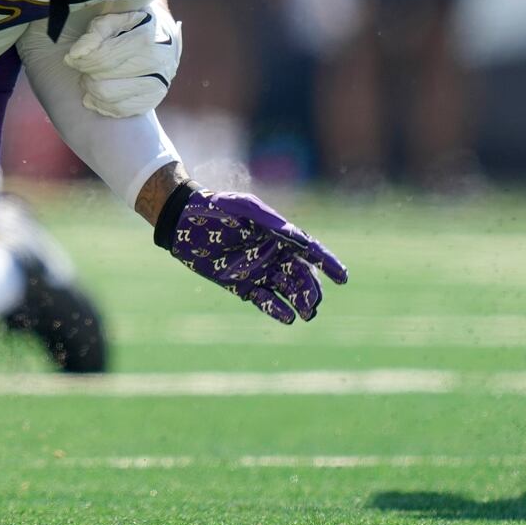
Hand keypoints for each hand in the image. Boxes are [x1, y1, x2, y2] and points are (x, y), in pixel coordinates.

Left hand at [63, 5, 180, 117]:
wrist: (158, 34)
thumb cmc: (127, 26)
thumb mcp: (110, 19)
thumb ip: (94, 34)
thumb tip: (76, 55)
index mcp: (146, 36)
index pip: (103, 59)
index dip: (81, 61)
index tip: (72, 57)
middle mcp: (156, 61)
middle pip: (103, 81)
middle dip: (86, 74)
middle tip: (85, 67)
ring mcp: (159, 82)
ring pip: (109, 97)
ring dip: (92, 90)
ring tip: (90, 79)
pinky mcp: (154, 98)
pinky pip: (121, 110)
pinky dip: (102, 105)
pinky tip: (96, 95)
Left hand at [156, 188, 347, 324]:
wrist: (182, 220)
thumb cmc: (215, 207)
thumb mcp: (243, 207)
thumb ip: (270, 221)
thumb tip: (301, 239)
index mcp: (278, 234)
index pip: (310, 250)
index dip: (328, 263)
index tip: (343, 277)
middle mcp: (273, 254)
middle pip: (301, 275)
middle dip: (312, 290)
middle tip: (314, 303)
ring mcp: (258, 271)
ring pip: (287, 290)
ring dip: (300, 302)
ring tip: (307, 313)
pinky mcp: (241, 285)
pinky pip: (264, 300)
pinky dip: (277, 309)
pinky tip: (288, 317)